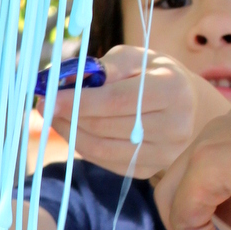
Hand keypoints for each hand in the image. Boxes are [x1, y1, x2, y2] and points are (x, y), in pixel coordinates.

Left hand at [49, 46, 227, 178]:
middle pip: (104, 126)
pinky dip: (82, 145)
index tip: (48, 95)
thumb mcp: (136, 57)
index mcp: (172, 90)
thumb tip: (68, 81)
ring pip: (101, 148)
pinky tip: (72, 129)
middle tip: (44, 103)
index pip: (116, 100)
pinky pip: (105, 161)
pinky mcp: (148, 172)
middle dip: (67, 115)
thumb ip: (106, 66)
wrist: (187, 107)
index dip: (77, 100)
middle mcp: (174, 126)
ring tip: (53, 115)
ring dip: (69, 132)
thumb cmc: (154, 75)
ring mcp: (163, 154)